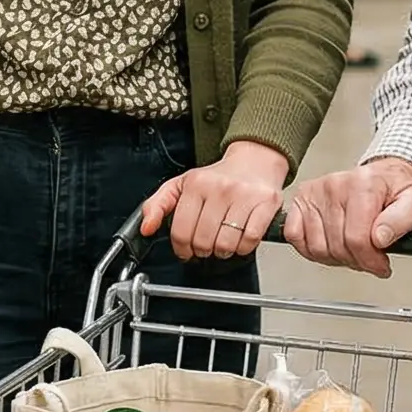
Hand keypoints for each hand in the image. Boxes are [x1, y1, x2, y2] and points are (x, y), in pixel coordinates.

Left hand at [139, 140, 287, 261]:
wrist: (256, 160)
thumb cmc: (219, 177)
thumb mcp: (182, 184)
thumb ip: (157, 205)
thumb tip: (146, 228)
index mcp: (196, 184)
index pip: (180, 231)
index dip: (181, 248)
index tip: (186, 251)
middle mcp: (220, 188)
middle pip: (202, 241)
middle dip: (202, 250)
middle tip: (206, 246)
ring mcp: (244, 195)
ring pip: (225, 244)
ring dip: (223, 252)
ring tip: (223, 243)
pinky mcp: (266, 203)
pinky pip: (250, 240)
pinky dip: (244, 247)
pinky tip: (240, 240)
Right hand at [283, 157, 411, 277]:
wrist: (383, 176)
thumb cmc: (396, 190)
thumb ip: (402, 220)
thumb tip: (380, 238)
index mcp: (363, 185)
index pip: (358, 239)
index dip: (371, 261)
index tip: (381, 266)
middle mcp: (335, 185)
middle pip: (338, 247)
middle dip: (357, 262)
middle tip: (369, 259)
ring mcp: (315, 192)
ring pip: (316, 247)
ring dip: (335, 259)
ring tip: (352, 251)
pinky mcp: (301, 199)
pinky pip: (295, 236)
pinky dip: (310, 249)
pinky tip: (330, 246)